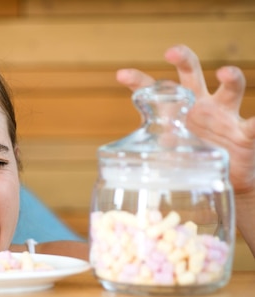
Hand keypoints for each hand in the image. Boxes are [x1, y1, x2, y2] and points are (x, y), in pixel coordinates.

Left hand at [116, 44, 254, 193]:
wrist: (222, 178)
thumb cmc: (192, 160)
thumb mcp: (169, 153)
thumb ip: (154, 150)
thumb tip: (132, 154)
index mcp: (177, 110)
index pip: (156, 90)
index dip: (139, 81)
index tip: (121, 74)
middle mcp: (201, 106)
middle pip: (193, 74)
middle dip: (183, 59)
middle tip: (171, 51)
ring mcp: (224, 116)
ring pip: (231, 89)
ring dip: (230, 77)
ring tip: (225, 72)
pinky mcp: (244, 134)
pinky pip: (254, 125)